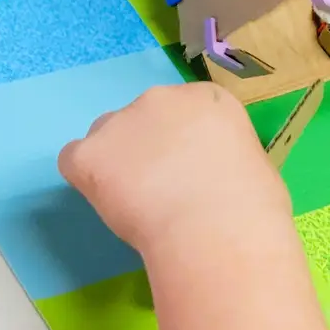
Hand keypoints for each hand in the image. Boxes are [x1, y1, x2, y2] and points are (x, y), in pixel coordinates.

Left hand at [58, 82, 290, 255]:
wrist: (219, 232)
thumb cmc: (253, 207)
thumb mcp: (254, 166)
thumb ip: (224, 157)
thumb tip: (214, 175)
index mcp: (207, 98)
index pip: (182, 112)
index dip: (182, 145)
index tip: (191, 173)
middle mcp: (160, 98)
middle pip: (141, 120)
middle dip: (147, 150)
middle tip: (164, 191)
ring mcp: (120, 122)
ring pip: (106, 139)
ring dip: (117, 163)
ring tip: (138, 204)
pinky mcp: (89, 153)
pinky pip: (75, 163)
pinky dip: (87, 183)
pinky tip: (113, 207)